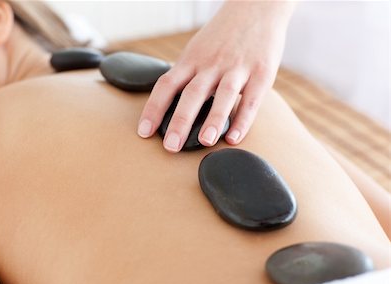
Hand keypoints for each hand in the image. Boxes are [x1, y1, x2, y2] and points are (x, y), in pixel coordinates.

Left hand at [137, 1, 294, 152]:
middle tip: (171, 146)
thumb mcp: (198, 49)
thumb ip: (187, 75)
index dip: (154, 109)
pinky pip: (252, 98)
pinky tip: (234, 137)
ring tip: (204, 141)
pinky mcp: (262, 71)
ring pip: (223, 94)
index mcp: (192, 59)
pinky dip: (243, 119)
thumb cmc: (223, 35)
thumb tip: (170, 104)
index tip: (144, 133)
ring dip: (213, 119)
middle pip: (192, 93)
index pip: (166, 85)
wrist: (257, 6)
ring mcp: (237, 67)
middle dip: (180, 121)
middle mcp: (211, 64)